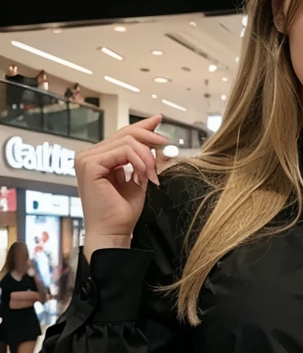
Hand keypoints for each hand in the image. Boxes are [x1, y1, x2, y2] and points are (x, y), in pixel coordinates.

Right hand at [76, 115, 163, 259]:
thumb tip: (158, 140)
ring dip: (147, 158)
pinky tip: (143, 177)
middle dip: (150, 140)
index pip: (123, 135)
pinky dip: (139, 162)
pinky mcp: (90, 164)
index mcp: (99, 158)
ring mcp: (87, 159)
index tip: (159, 120)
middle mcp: (89, 156)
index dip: (143, 126)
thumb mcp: (140, 179)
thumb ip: (145, 160)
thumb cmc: (123, 212)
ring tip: (152, 177)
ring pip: (127, 141)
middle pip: (126, 133)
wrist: (113, 232)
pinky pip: (123, 151)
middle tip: (166, 149)